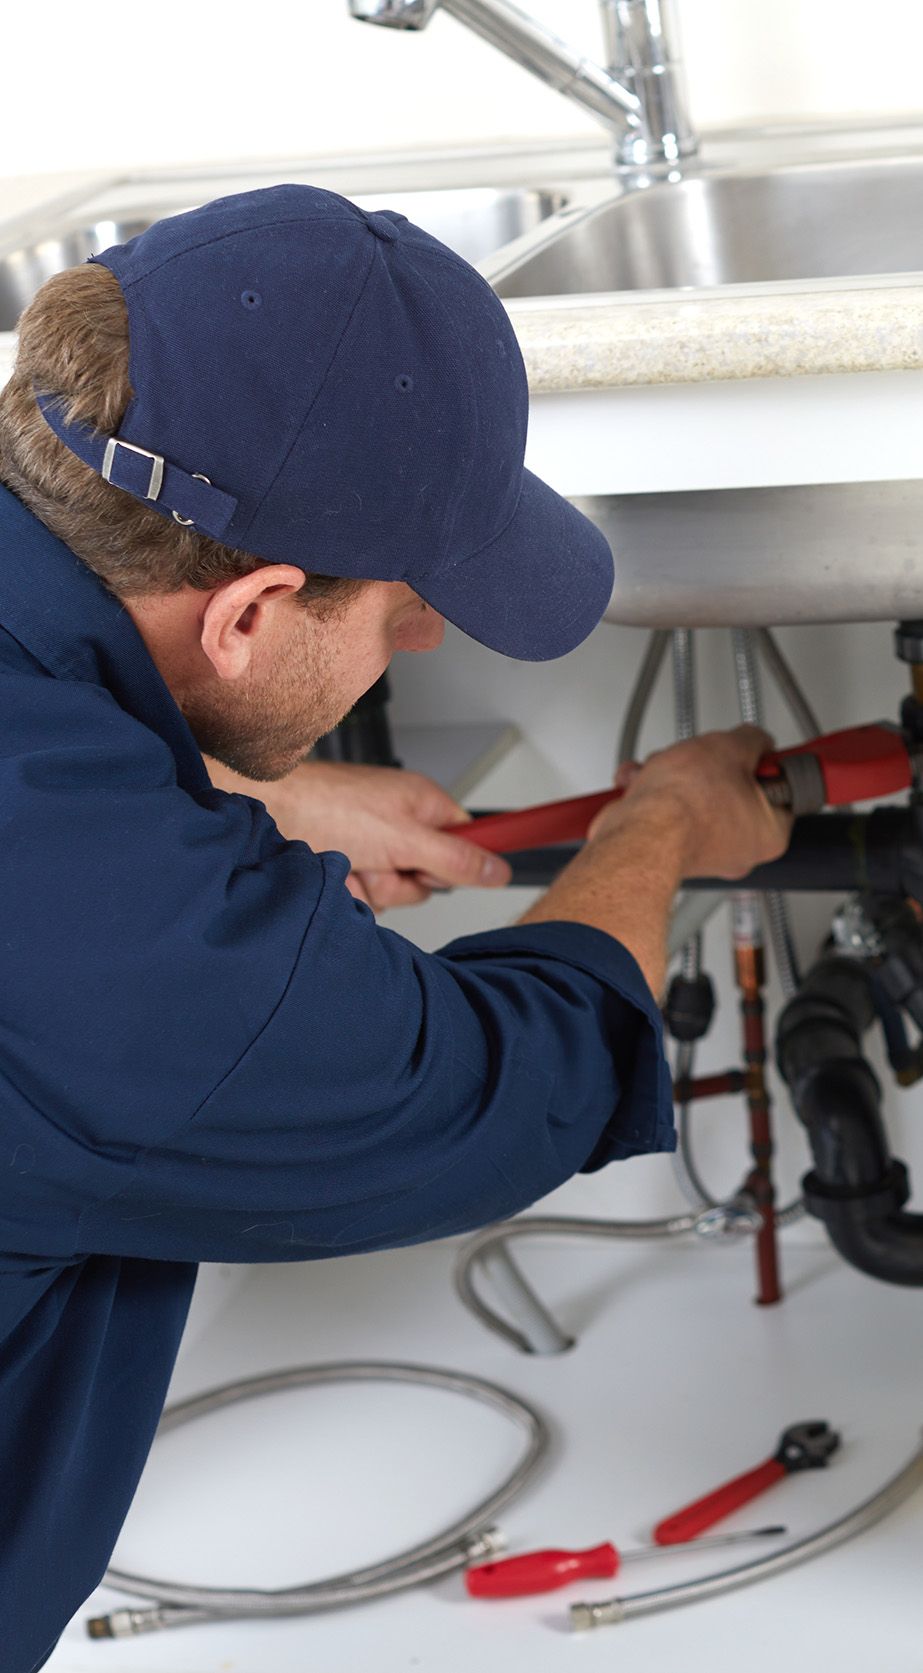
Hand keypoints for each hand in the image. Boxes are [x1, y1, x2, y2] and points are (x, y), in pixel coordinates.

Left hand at [205, 757, 510, 909]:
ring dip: (369, 885)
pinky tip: (328, 871)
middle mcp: (399, 825)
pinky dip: (345, 889)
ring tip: (346, 862)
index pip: (465, 842)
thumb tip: (498, 869)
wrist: (266, 811)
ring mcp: (370, 846)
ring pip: (392, 891)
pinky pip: (361, 895)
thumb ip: (455, 859)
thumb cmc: (327, 805)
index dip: (464, 862)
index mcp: (422, 805)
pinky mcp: (344, 863)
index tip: (488, 873)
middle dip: (402, 881)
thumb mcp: (404, 838)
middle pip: (426, 878)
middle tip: (380, 861)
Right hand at [590, 725, 792, 880]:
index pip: (780, 791)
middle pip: (731, 791)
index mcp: (769, 832)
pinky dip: (652, 794)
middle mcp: (739, 849)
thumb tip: (756, 740)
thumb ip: (752, 739)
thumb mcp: (731, 747)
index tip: (755, 753)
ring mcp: (703, 852)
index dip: (765, 764)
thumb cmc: (684, 804)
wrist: (637, 833)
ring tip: (662, 770)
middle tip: (702, 760)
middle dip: (707, 767)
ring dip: (673, 776)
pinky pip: (667, 814)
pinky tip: (641, 783)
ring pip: (694, 799)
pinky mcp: (670, 850)